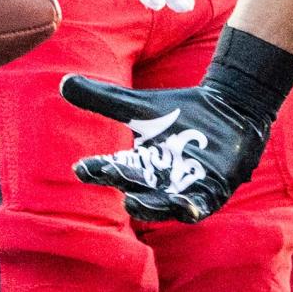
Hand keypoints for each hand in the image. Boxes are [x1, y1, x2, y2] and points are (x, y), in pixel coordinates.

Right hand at [60, 73, 268, 222]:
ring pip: (163, 205)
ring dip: (151, 206)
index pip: (113, 169)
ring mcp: (184, 189)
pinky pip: (199, 207)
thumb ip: (104, 99)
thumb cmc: (181, 112)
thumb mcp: (141, 106)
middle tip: (114, 180)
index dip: (98, 171)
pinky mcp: (210, 192)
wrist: (228, 109)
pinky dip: (192, 210)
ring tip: (135, 203)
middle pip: (138, 189)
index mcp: (138, 163)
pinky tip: (187, 208)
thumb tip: (64, 82)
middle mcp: (158, 182)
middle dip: (126, 186)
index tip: (81, 168)